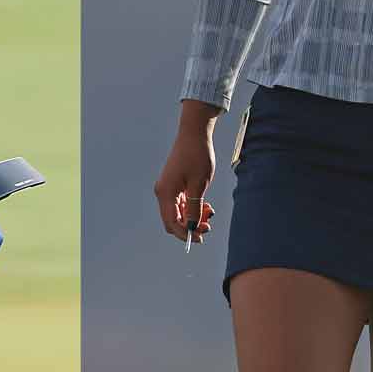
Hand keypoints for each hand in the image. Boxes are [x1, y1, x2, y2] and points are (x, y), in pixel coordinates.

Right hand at [153, 100, 219, 245]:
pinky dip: (192, 207)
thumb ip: (194, 208)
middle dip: (190, 225)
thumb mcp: (199, 185)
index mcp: (166, 193)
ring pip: (178, 211)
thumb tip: (191, 227)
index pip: (172, 222)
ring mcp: (167, 187)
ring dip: (193, 216)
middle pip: (173, 219)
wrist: (194, 133)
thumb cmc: (197, 156)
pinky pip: (180, 202)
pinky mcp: (173, 183)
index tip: (200, 238)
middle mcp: (162, 192)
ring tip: (210, 212)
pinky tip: (205, 205)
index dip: (185, 234)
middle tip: (208, 225)